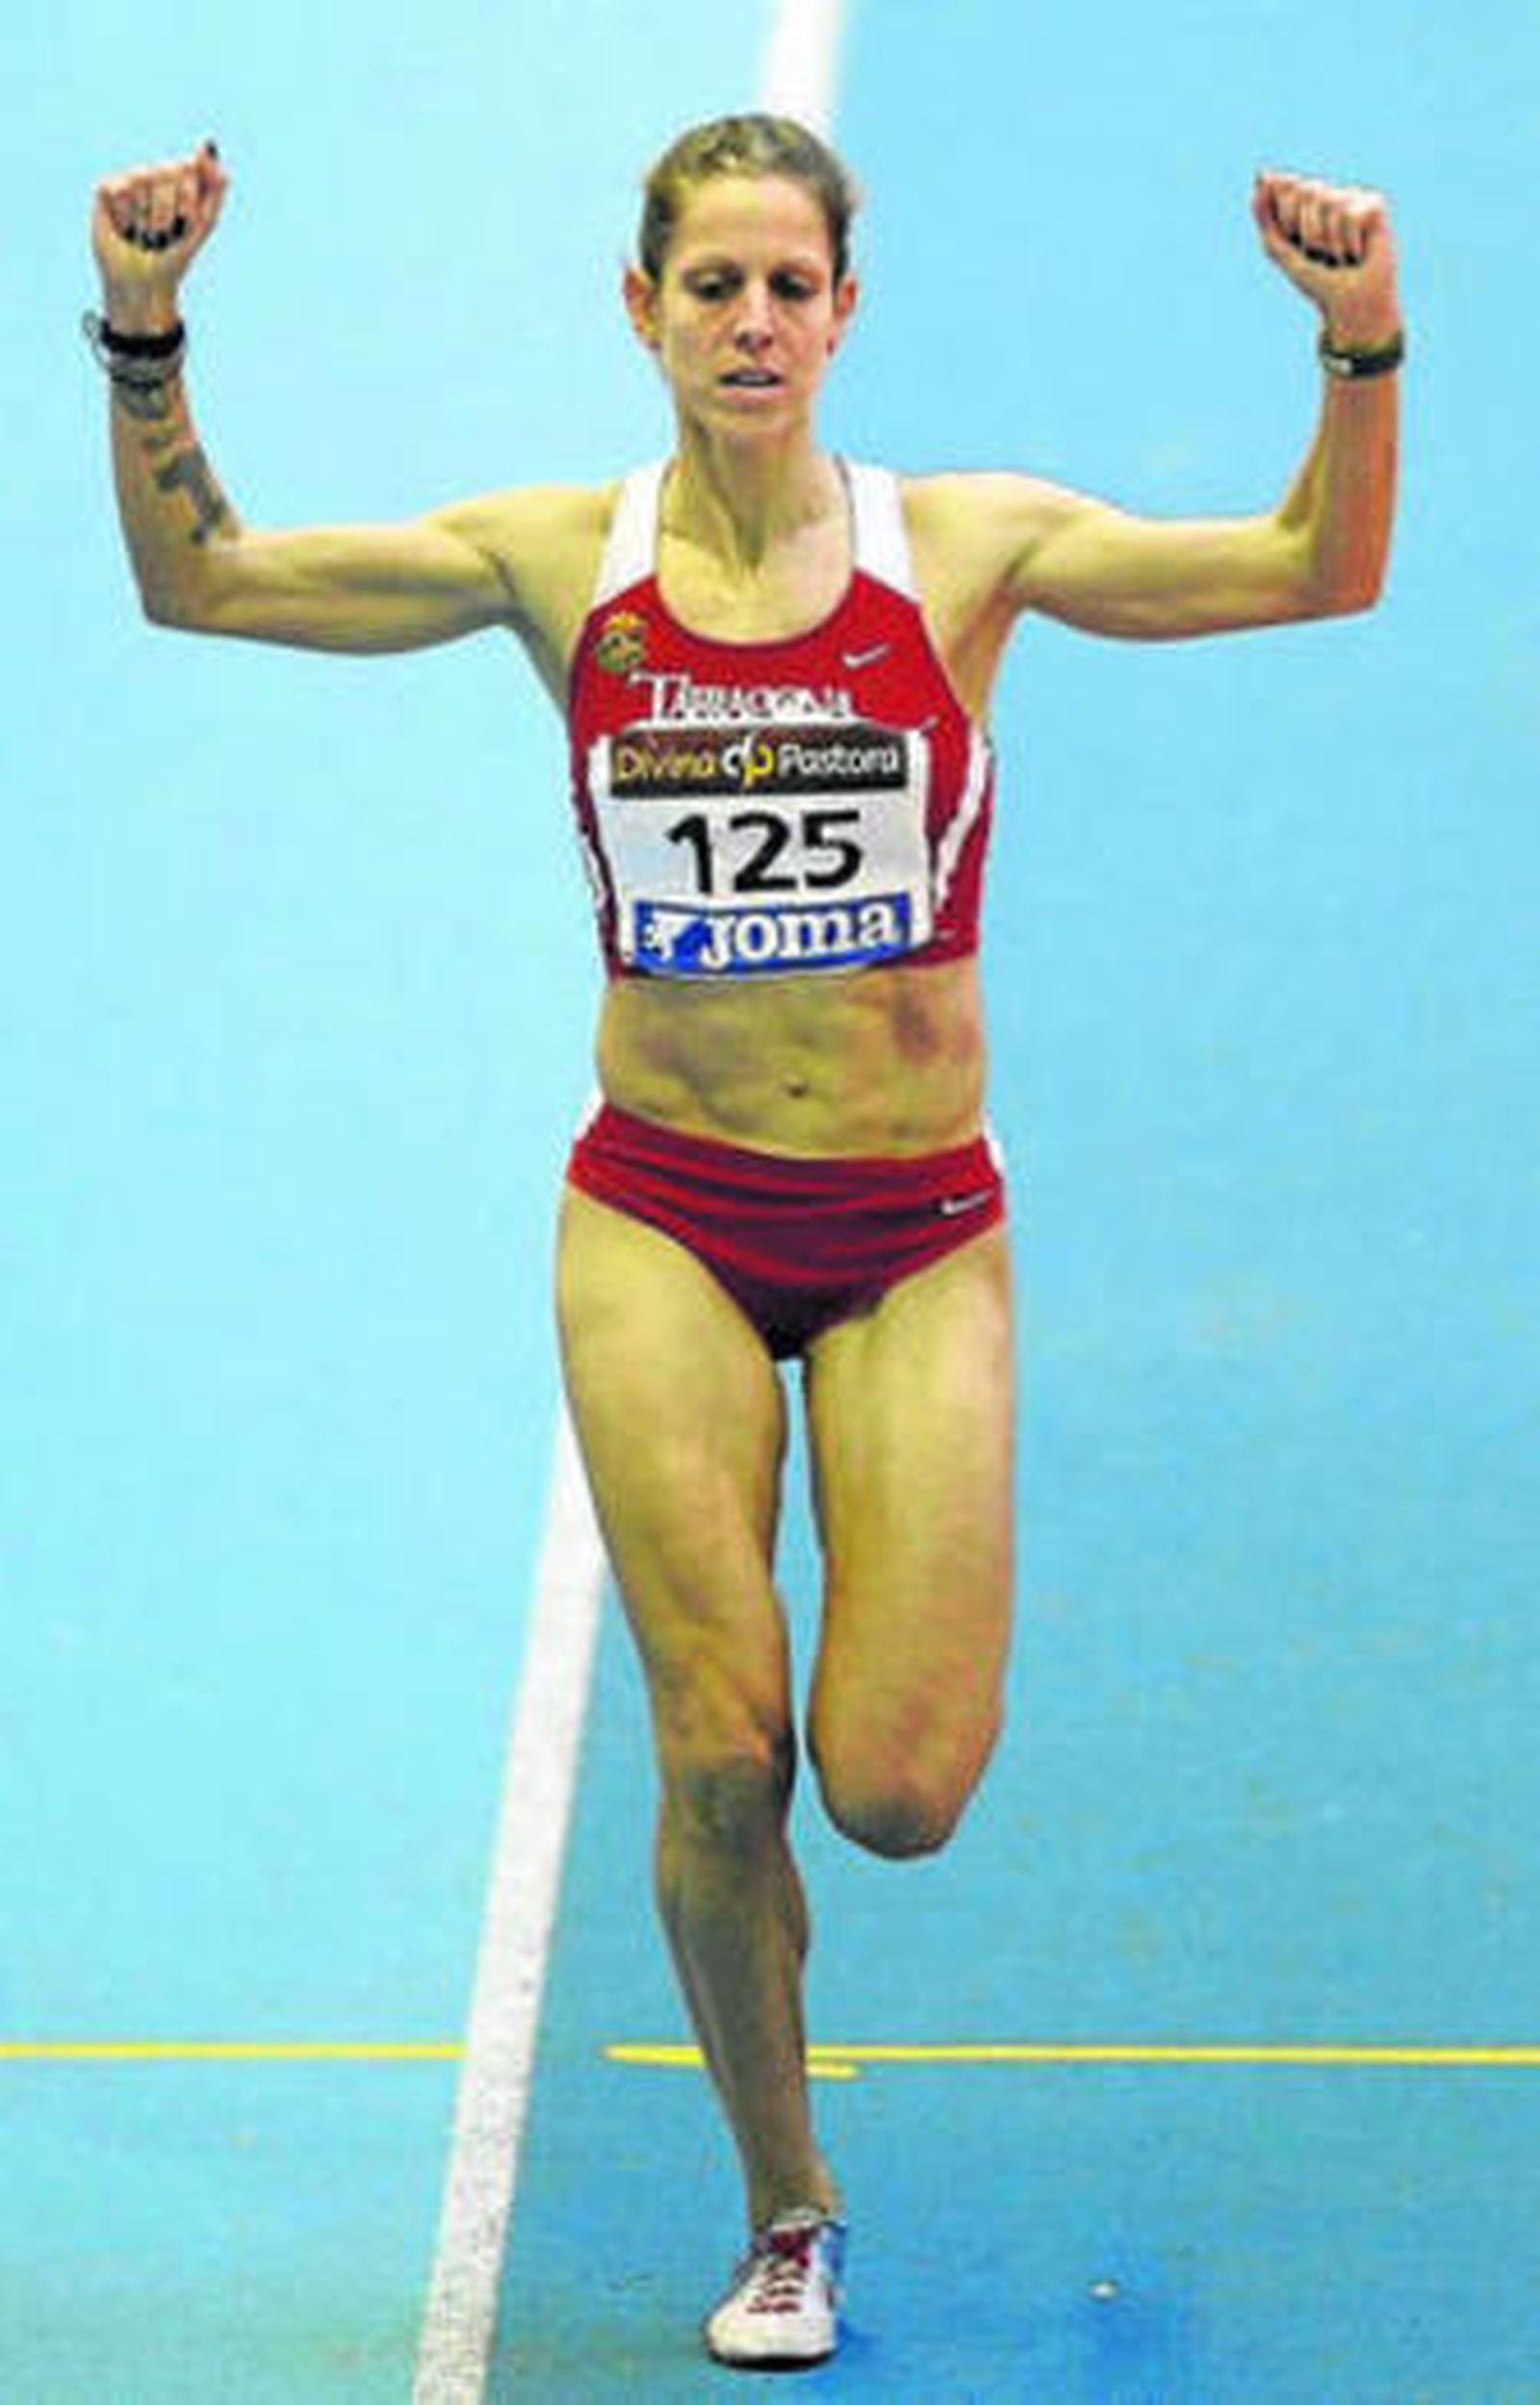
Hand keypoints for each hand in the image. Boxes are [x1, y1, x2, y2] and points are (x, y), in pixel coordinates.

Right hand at [92, 140, 227, 332]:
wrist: (145, 285)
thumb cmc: (175, 255)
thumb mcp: (203, 224)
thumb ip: (213, 186)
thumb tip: (209, 146)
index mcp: (181, 179)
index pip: (189, 168)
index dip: (189, 201)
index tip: (186, 224)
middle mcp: (154, 175)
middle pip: (166, 173)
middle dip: (168, 212)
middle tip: (164, 234)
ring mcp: (129, 181)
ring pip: (141, 180)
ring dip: (146, 217)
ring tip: (144, 234)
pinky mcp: (105, 190)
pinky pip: (118, 188)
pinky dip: (125, 214)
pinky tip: (126, 228)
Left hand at [1252, 170, 1399, 348]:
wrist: (1348, 306)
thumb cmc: (1316, 279)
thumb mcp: (1281, 249)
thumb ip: (1265, 215)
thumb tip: (1261, 175)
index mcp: (1306, 203)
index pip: (1287, 185)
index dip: (1287, 218)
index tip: (1297, 243)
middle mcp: (1330, 194)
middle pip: (1307, 190)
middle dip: (1307, 230)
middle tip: (1319, 253)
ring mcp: (1353, 197)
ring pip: (1329, 202)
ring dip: (1328, 241)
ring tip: (1339, 256)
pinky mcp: (1375, 205)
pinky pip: (1350, 215)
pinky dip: (1348, 243)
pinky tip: (1357, 253)